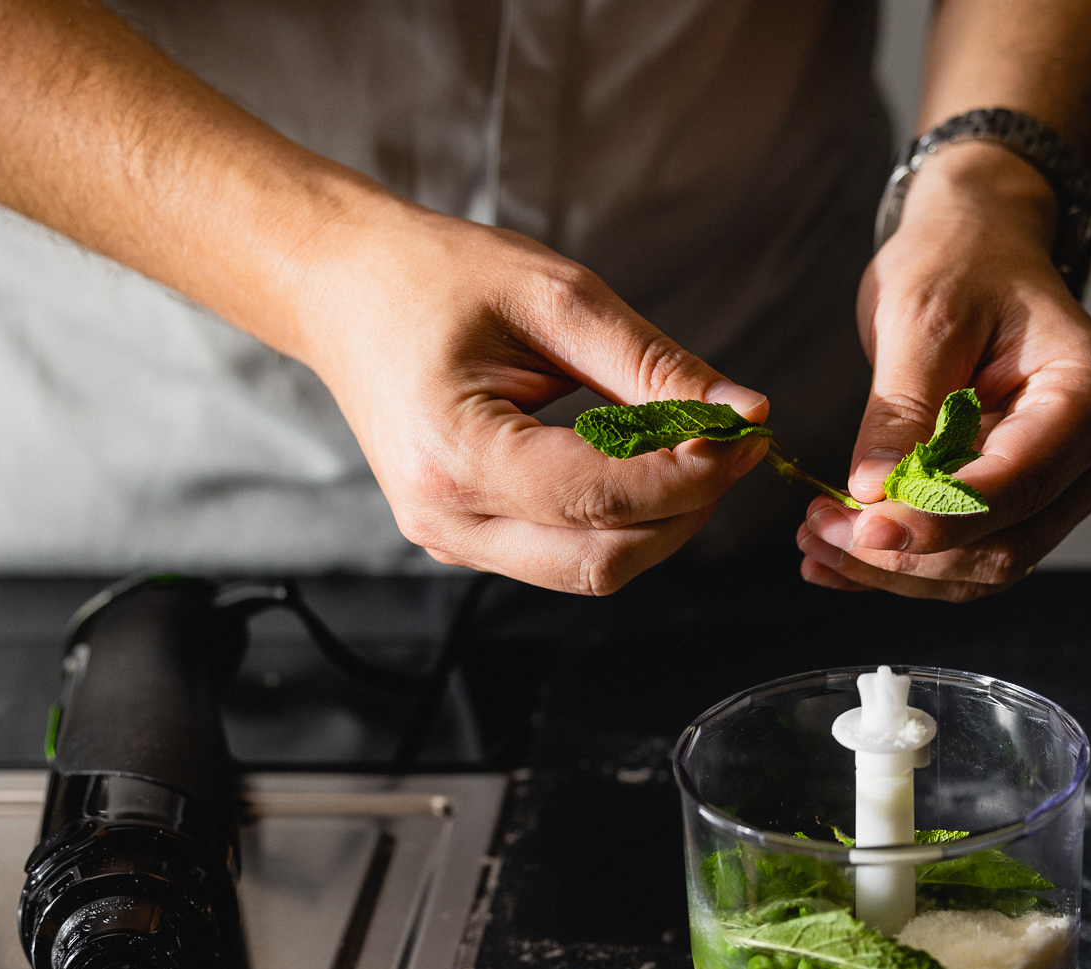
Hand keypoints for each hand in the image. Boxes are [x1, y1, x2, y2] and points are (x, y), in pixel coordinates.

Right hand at [294, 202, 767, 593]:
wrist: (343, 288)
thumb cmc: (438, 278)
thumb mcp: (557, 298)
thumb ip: (654, 366)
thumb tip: (744, 412)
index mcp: (456, 454)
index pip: (603, 498)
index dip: (692, 474)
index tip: (746, 433)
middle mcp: (447, 519)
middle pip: (605, 560)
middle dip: (686, 510)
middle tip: (731, 446)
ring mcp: (451, 539)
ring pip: (592, 569)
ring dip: (660, 521)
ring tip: (690, 448)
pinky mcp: (466, 539)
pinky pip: (566, 553)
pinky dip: (620, 519)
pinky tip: (638, 461)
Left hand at [796, 143, 1090, 601]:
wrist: (977, 250)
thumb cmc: (959, 265)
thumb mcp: (921, 318)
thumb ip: (902, 410)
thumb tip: (872, 493)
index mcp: (1089, 392)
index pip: (1019, 482)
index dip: (939, 518)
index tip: (863, 529)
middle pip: (1003, 543)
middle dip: (906, 553)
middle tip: (817, 530)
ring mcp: (1061, 485)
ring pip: (982, 567)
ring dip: (895, 570)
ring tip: (816, 539)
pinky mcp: (1021, 505)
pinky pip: (965, 557)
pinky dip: (900, 566)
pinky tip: (834, 559)